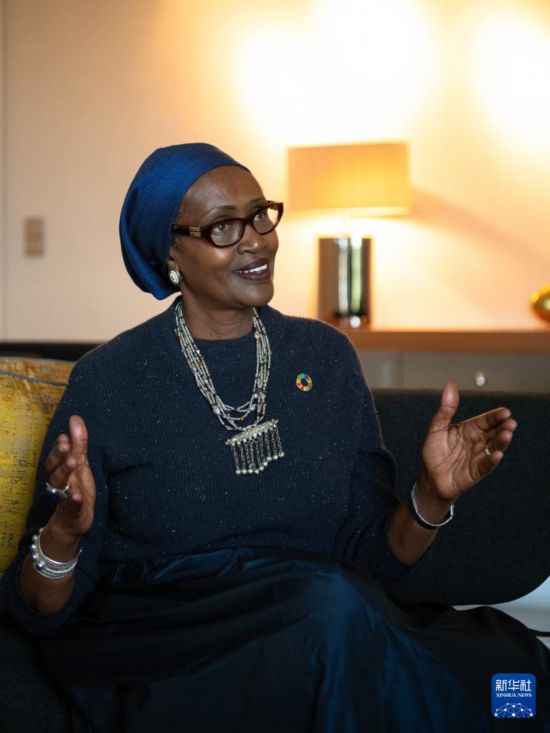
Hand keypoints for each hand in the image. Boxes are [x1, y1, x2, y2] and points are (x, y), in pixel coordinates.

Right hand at [45, 415, 95, 537]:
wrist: (72, 521)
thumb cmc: (76, 487)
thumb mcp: (80, 463)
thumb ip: (78, 442)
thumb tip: (75, 417)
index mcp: (61, 469)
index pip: (56, 456)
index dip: (59, 447)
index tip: (64, 437)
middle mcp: (61, 481)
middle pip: (55, 467)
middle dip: (59, 456)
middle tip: (66, 446)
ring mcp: (65, 496)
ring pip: (61, 483)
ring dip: (66, 472)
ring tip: (73, 462)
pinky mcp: (73, 510)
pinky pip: (71, 505)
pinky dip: (73, 500)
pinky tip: (76, 495)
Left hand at [419, 382, 516, 503]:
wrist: (430, 478)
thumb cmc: (434, 452)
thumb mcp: (437, 428)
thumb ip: (445, 409)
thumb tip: (450, 384)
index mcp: (469, 429)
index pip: (486, 420)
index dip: (495, 416)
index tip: (505, 412)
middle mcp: (477, 442)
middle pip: (493, 433)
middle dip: (503, 427)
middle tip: (510, 423)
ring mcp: (478, 457)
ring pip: (493, 447)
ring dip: (501, 442)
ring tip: (507, 434)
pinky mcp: (476, 472)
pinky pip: (486, 465)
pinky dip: (491, 460)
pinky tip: (497, 455)